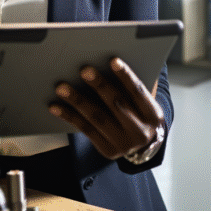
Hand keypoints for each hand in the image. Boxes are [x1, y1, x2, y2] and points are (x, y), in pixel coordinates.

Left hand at [48, 58, 164, 160]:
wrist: (144, 147)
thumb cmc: (140, 114)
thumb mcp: (145, 103)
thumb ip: (132, 87)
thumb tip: (111, 63)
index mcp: (153, 115)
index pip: (139, 92)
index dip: (126, 76)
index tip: (113, 60)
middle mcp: (141, 132)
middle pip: (117, 105)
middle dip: (100, 86)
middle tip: (84, 70)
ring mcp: (123, 144)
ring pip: (97, 118)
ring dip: (78, 101)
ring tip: (62, 87)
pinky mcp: (107, 150)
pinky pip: (86, 130)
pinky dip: (69, 117)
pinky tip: (56, 107)